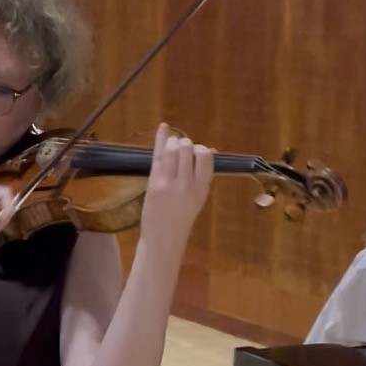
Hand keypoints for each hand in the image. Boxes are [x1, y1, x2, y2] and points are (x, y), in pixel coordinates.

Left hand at [139, 123, 212, 256]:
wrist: (164, 238)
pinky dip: (160, 139)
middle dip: (185, 144)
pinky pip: (157, 156)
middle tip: (181, 150)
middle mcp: (187, 184)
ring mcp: (169, 183)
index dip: (201, 150)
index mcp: (202, 188)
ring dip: (173, 142)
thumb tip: (211, 150)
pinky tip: (163, 126)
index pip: (206, 157)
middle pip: (188, 150)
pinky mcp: (154, 183)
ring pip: (172, 150)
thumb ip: (202, 175)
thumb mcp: (198, 198)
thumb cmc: (182, 218)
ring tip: (172, 144)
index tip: (196, 153)